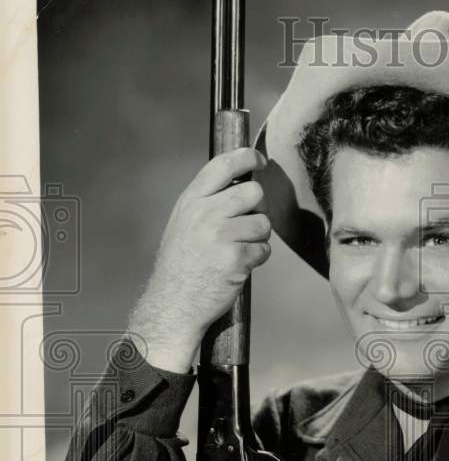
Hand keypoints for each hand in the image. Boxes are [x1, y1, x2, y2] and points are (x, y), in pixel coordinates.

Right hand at [128, 147, 270, 371]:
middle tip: (247, 225)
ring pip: (263, 223)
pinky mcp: (236, 259)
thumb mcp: (183, 224)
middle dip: (258, 209)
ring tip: (238, 250)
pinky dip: (256, 259)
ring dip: (258, 238)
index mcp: (191, 202)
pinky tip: (238, 267)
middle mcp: (205, 214)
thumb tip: (239, 184)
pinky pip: (264, 250)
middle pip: (253, 192)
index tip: (260, 160)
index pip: (223, 166)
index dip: (247, 157)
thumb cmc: (180, 266)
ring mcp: (221, 236)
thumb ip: (206, 202)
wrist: (173, 304)